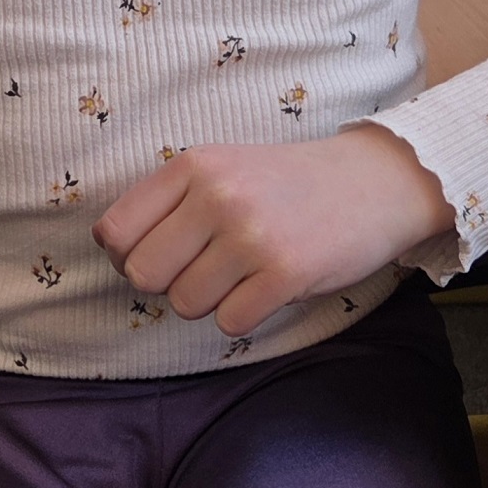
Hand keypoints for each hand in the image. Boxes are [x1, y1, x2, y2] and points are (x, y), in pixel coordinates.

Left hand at [91, 126, 452, 337]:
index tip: (157, 256)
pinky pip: (229, 322)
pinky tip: (267, 286)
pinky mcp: (285, 273)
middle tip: (203, 269)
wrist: (371, 183)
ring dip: (210, 300)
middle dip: (167, 283)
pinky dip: (244, 315)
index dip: (126, 256)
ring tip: (243, 272)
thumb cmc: (285, 183)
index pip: (116, 230)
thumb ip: (170, 202)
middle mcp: (217, 194)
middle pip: (144, 274)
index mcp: (193, 165)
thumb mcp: (223, 168)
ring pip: (186, 303)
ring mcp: (251, 234)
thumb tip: (117, 255)